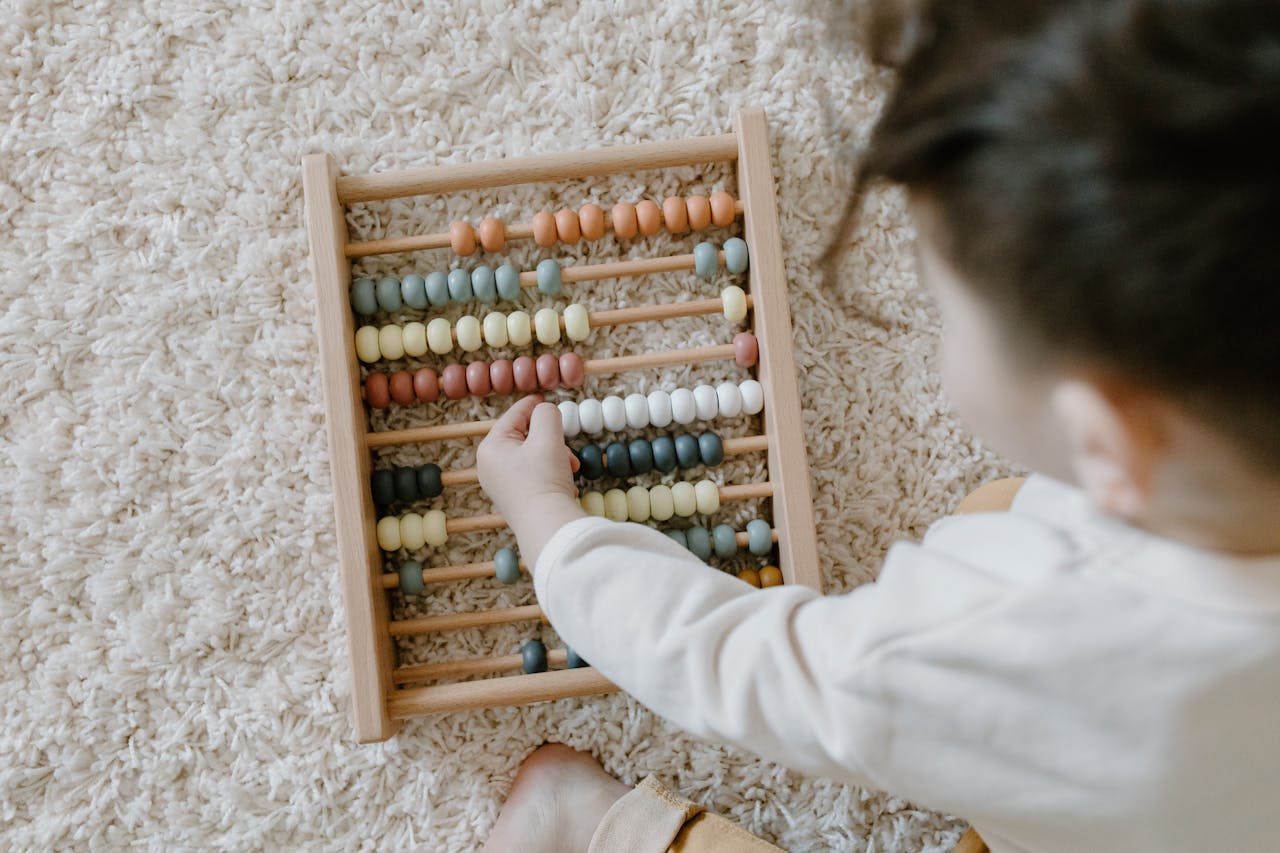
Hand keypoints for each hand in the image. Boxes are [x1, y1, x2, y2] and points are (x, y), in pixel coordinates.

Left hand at [477, 396, 586, 570]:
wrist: (547, 527)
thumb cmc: (544, 478)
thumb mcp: (547, 436)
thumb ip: (546, 414)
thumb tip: (545, 411)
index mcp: (490, 448)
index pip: (513, 416)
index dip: (533, 405)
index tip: (547, 398)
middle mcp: (490, 466)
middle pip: (524, 437)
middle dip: (550, 439)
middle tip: (566, 447)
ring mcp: (502, 485)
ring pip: (533, 456)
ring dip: (556, 456)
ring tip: (571, 467)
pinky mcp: (516, 499)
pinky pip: (535, 475)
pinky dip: (551, 473)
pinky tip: (565, 483)